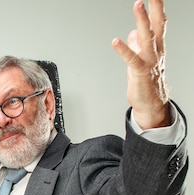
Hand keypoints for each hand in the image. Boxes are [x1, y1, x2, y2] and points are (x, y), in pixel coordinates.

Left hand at [112, 0, 170, 128]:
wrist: (152, 103)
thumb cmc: (146, 80)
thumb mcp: (142, 58)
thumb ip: (138, 44)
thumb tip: (132, 32)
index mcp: (157, 46)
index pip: (159, 23)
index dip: (157, 8)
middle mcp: (156, 51)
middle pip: (157, 25)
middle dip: (154, 8)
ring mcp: (149, 61)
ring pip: (148, 36)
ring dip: (142, 20)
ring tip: (138, 4)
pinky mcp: (140, 72)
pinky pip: (132, 59)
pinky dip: (124, 49)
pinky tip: (115, 41)